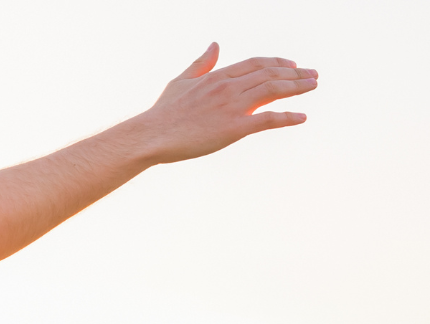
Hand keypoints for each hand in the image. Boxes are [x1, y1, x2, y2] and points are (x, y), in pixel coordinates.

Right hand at [122, 43, 318, 164]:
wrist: (152, 135)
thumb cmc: (163, 112)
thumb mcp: (181, 81)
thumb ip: (202, 63)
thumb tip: (215, 45)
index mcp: (217, 76)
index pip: (256, 64)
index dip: (278, 63)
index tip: (293, 66)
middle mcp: (228, 88)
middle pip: (270, 75)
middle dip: (296, 74)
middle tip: (314, 76)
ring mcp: (232, 107)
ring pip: (274, 91)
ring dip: (297, 88)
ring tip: (313, 87)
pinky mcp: (235, 128)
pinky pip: (268, 120)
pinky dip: (287, 117)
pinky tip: (301, 117)